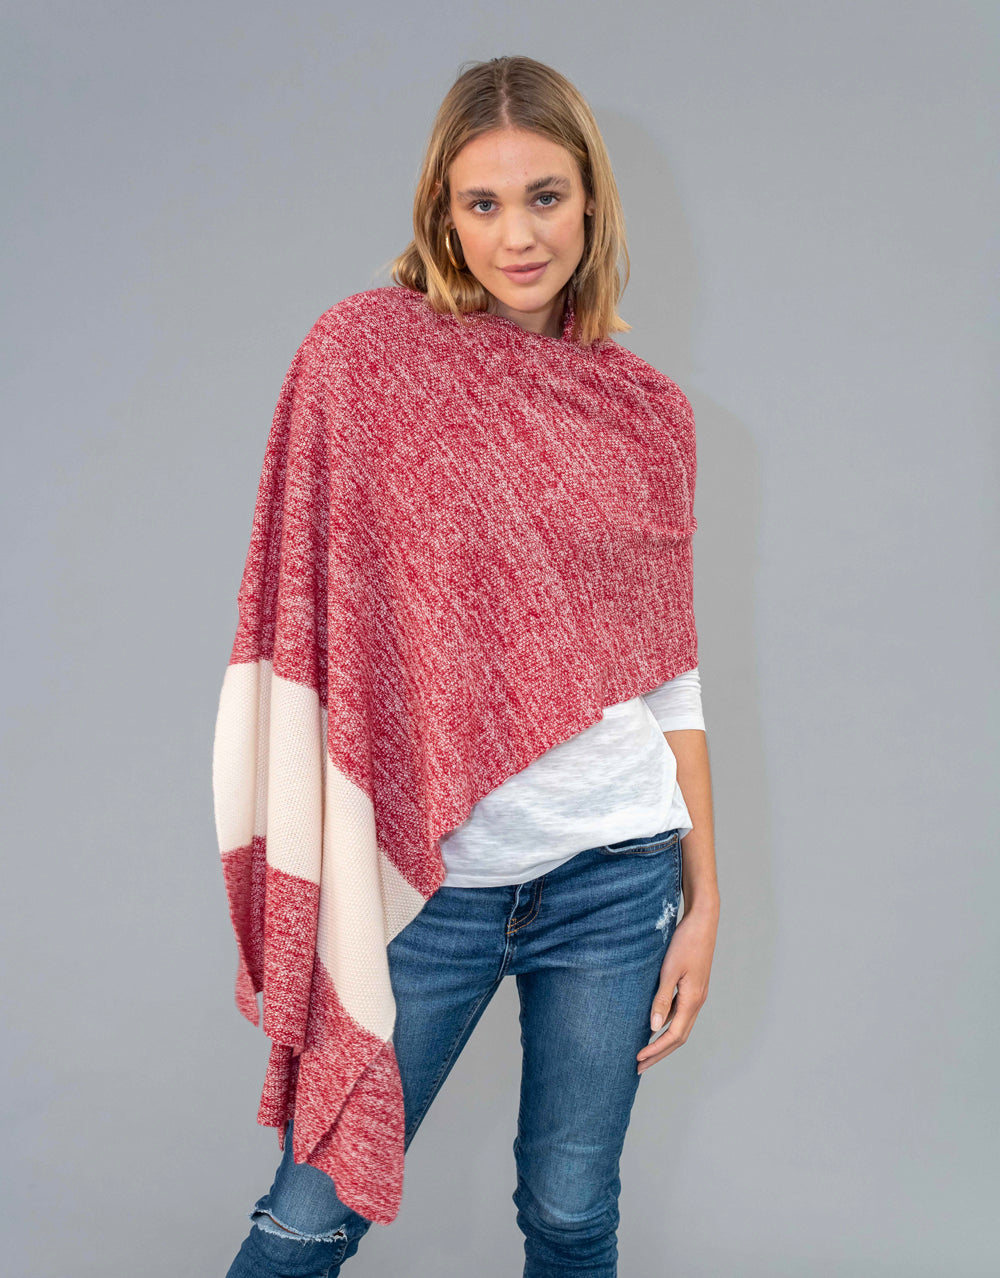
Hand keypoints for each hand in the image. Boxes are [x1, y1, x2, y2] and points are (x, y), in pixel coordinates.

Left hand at [637, 901, 718, 1072]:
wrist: (703, 921)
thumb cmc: (685, 942)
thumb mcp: (669, 970)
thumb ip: (662, 999)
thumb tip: (653, 1028)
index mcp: (692, 1000)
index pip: (674, 1036)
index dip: (656, 1050)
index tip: (638, 1059)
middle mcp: (697, 1001)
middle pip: (679, 1037)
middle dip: (659, 1053)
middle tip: (638, 1066)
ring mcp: (697, 994)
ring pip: (680, 1027)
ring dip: (663, 1041)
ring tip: (645, 1051)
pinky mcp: (693, 986)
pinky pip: (680, 1014)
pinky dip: (667, 1025)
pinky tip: (654, 1025)